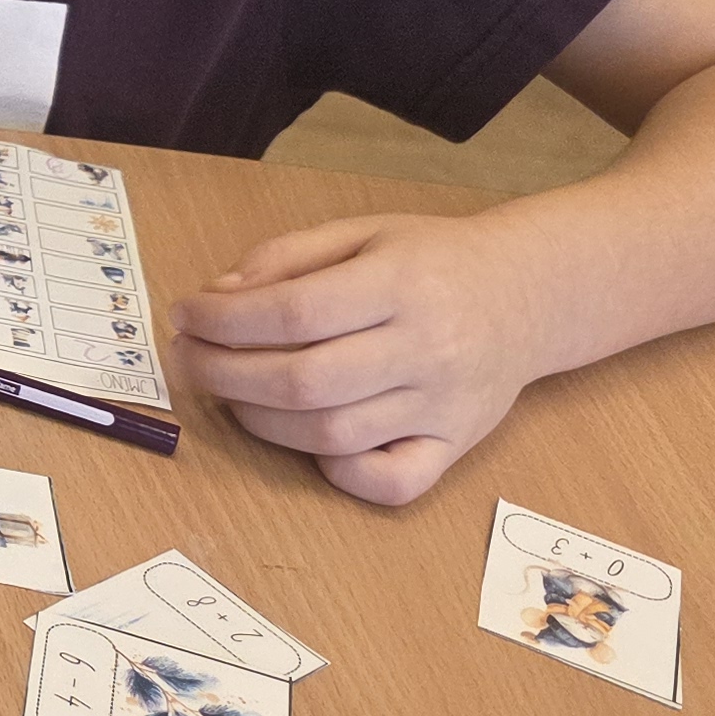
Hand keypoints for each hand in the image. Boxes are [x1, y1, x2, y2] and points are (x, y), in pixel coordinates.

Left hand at [168, 213, 554, 506]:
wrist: (529, 295)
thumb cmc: (432, 261)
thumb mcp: (361, 233)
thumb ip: (286, 257)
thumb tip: (217, 297)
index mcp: (401, 283)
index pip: (293, 313)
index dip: (224, 320)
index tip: (185, 316)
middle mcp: (427, 348)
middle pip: (304, 383)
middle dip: (224, 375)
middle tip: (190, 359)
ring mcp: (444, 406)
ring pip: (333, 436)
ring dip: (260, 421)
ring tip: (233, 392)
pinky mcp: (456, 446)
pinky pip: (391, 482)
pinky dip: (338, 472)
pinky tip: (308, 438)